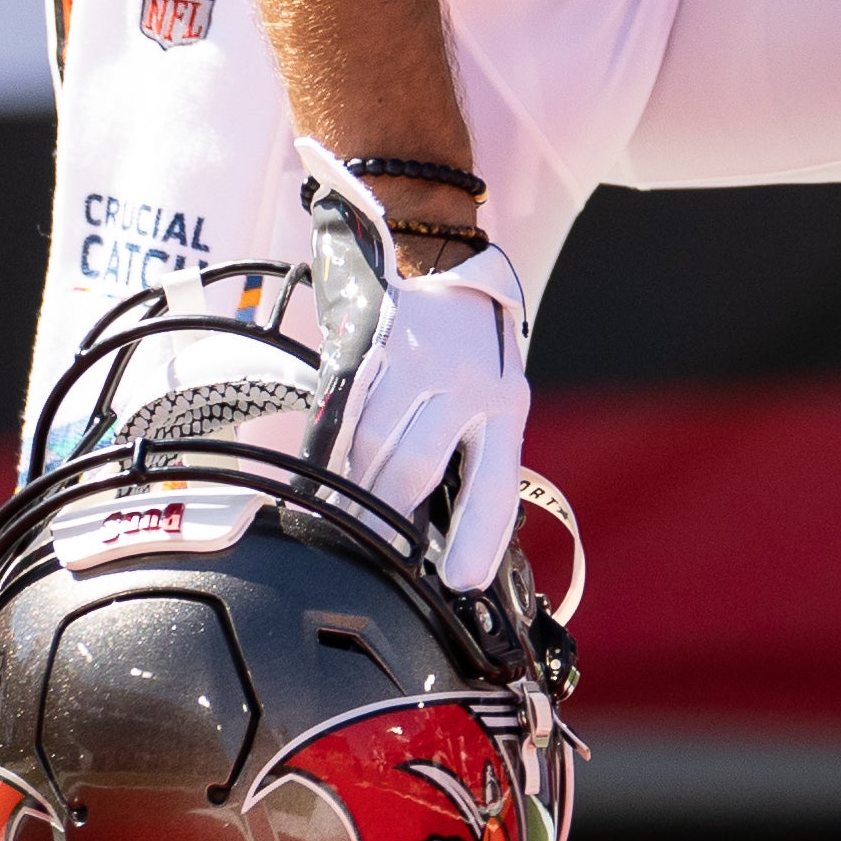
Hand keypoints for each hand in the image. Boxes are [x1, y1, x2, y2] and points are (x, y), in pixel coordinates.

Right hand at [300, 153, 532, 588]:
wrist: (439, 257)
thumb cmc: (468, 345)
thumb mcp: (493, 398)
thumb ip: (476, 458)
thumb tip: (454, 541)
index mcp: (508, 405)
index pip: (495, 486)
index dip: (475, 541)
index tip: (457, 582)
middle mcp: (471, 382)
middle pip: (414, 472)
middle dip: (385, 519)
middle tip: (370, 547)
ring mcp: (420, 360)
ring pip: (373, 447)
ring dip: (356, 483)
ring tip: (349, 502)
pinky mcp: (376, 343)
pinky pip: (347, 413)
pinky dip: (336, 447)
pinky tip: (332, 464)